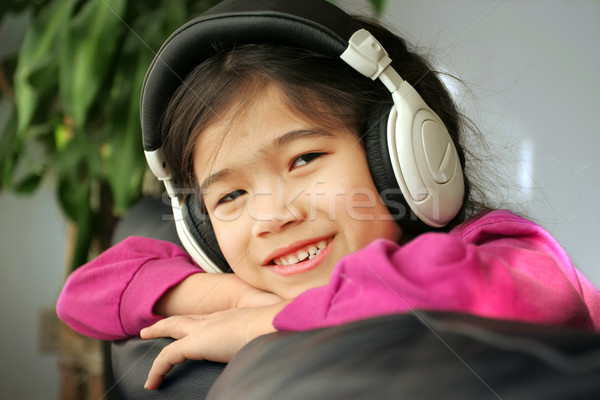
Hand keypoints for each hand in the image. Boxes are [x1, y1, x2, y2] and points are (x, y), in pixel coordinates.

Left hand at [140, 301, 289, 389]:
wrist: (273, 324)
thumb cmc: (279, 330)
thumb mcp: (272, 334)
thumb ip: (269, 338)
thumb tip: (280, 346)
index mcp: (234, 316)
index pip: (209, 317)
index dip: (198, 320)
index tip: (192, 323)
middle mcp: (217, 318)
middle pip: (187, 317)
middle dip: (171, 320)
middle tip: (155, 324)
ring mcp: (205, 328)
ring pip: (173, 327)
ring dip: (158, 331)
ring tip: (144, 335)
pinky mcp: (195, 342)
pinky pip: (167, 357)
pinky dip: (157, 369)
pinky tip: (152, 382)